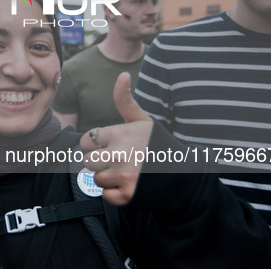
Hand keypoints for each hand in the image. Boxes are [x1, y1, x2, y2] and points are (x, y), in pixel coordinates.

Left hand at [80, 72, 152, 205]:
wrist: (183, 174)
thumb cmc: (158, 144)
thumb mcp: (143, 120)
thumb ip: (125, 100)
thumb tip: (122, 74)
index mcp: (119, 134)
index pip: (87, 141)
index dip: (96, 145)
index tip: (111, 146)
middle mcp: (119, 154)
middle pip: (88, 161)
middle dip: (100, 162)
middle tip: (118, 161)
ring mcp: (123, 176)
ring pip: (96, 179)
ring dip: (107, 178)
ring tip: (125, 173)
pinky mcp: (128, 196)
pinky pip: (105, 196)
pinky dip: (114, 194)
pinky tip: (128, 186)